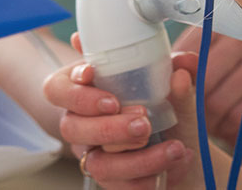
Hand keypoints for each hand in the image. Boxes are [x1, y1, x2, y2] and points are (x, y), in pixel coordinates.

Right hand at [42, 34, 201, 187]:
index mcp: (82, 89)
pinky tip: (177, 159)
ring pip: (98, 164)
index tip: (97, 81)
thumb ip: (175, 68)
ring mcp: (93, 154)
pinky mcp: (112, 180)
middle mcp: (80, 122)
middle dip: (107, 126)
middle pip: (70, 128)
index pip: (57, 89)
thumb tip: (184, 64)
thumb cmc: (161, 100)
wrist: (181, 140)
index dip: (74, 89)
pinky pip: (123, 187)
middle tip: (143, 121)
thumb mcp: (168, 80)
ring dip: (138, 158)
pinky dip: (154, 175)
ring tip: (173, 146)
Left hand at [173, 29, 241, 148]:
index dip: (178, 81)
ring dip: (208, 120)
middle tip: (192, 111)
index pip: (187, 57)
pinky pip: (238, 116)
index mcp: (220, 25)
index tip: (178, 91)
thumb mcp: (202, 61)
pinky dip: (227, 128)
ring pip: (217, 102)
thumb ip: (183, 62)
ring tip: (209, 120)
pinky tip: (227, 124)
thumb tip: (177, 63)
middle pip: (201, 80)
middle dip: (192, 103)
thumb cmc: (229, 72)